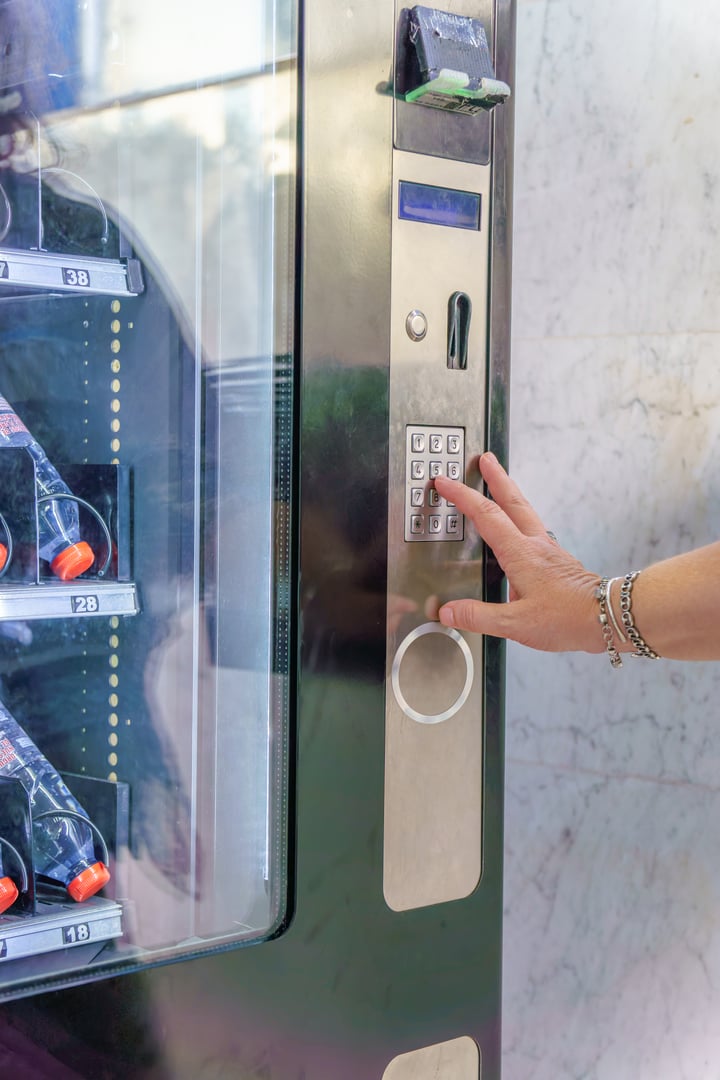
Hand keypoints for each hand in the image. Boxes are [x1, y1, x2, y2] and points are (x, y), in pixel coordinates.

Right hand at [435, 453, 602, 653]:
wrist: (608, 617)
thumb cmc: (568, 618)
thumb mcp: (516, 624)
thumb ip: (479, 616)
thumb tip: (448, 611)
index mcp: (521, 554)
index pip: (486, 515)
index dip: (462, 496)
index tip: (446, 482)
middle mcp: (536, 545)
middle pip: (512, 500)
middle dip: (496, 477)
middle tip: (486, 459)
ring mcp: (549, 550)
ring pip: (525, 511)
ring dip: (509, 493)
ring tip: (499, 482)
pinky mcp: (558, 560)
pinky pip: (533, 528)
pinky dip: (519, 517)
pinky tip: (518, 528)